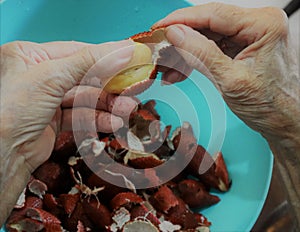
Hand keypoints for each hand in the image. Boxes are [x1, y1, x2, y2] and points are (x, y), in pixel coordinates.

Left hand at [0, 40, 135, 223]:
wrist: (1, 154)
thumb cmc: (11, 110)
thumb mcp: (52, 77)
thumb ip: (91, 62)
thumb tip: (123, 51)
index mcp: (32, 56)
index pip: (79, 51)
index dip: (108, 55)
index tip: (132, 58)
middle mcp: (40, 76)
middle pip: (86, 76)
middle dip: (112, 85)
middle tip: (134, 87)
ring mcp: (48, 99)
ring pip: (87, 99)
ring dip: (109, 105)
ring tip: (127, 110)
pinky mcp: (54, 120)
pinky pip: (82, 116)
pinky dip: (98, 120)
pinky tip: (112, 123)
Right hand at [153, 2, 299, 222]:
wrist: (284, 121)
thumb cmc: (270, 104)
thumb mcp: (230, 80)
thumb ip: (200, 54)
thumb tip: (175, 34)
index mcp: (263, 25)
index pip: (213, 13)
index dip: (181, 20)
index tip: (159, 28)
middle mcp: (257, 24)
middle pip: (207, 24)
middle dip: (180, 40)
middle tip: (160, 51)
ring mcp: (249, 35)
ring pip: (206, 37)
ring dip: (185, 53)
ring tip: (168, 69)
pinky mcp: (241, 47)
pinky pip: (211, 47)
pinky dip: (194, 60)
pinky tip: (180, 72)